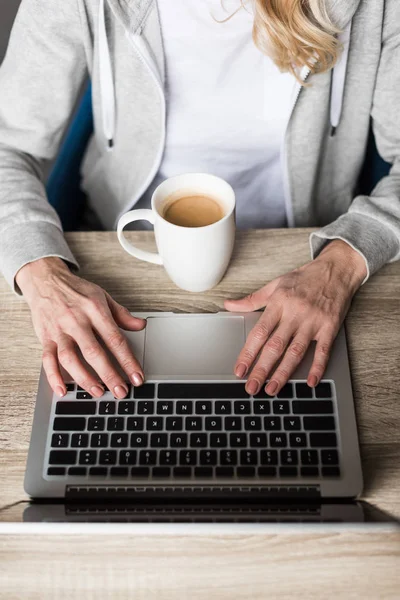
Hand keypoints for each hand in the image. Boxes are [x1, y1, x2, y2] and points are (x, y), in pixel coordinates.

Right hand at [16, 257, 145, 397]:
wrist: (45, 279)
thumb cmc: (76, 290)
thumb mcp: (102, 296)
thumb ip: (121, 314)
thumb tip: (141, 325)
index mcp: (95, 310)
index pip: (115, 339)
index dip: (128, 360)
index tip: (136, 376)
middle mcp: (76, 321)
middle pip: (94, 352)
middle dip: (109, 375)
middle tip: (121, 391)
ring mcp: (59, 330)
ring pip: (70, 358)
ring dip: (84, 378)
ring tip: (98, 392)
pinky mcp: (45, 337)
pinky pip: (47, 359)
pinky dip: (53, 377)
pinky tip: (62, 390)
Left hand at [225, 240, 366, 395]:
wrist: (336, 269)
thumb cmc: (304, 278)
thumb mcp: (275, 284)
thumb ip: (252, 299)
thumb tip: (229, 304)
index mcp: (279, 303)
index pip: (259, 333)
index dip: (248, 353)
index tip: (240, 370)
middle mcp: (295, 314)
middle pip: (275, 346)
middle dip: (262, 369)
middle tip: (252, 388)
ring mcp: (313, 321)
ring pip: (296, 351)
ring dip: (283, 373)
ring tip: (272, 389)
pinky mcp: (330, 327)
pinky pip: (323, 350)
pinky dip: (317, 367)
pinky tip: (310, 382)